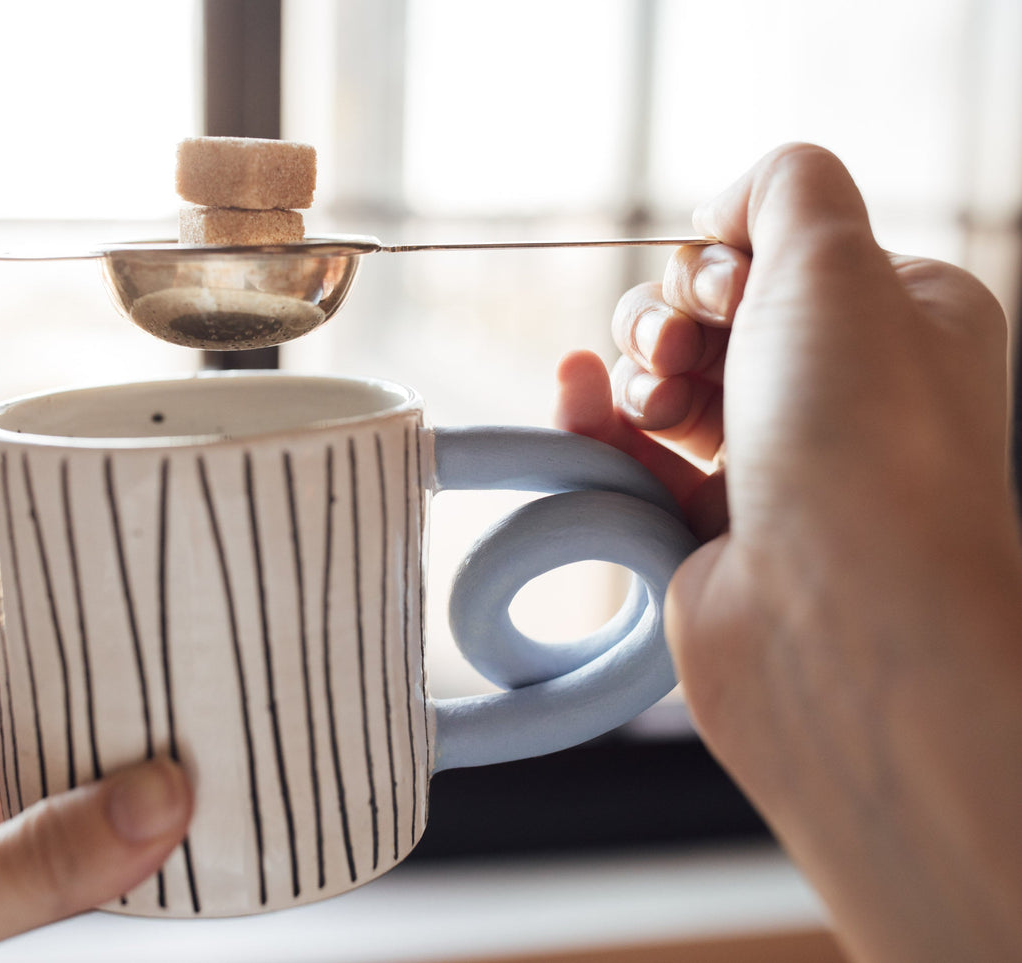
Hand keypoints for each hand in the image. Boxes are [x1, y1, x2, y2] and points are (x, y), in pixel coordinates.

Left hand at [0, 605, 192, 962]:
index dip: (74, 604)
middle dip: (112, 683)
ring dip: (111, 759)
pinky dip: (96, 827)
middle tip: (211, 671)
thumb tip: (165, 799)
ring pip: (40, 760)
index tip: (165, 595)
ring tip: (206, 739)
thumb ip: (28, 866)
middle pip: (28, 688)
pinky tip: (159, 827)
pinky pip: (39, 830)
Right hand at [556, 143, 1021, 961]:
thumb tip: (731, 210)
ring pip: (668, 377)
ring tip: (648, 396)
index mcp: (902, 319)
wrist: (842, 628)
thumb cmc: (859, 439)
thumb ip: (785, 187)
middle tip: (678, 346)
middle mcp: (845, 390)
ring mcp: (777, 464)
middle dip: (671, 310)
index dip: (731, 252)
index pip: (785, 249)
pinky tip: (576, 396)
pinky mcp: (712, 529)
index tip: (729, 290)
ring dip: (635, 363)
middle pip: (716, 309)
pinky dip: (596, 418)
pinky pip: (634, 451)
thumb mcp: (835, 259)